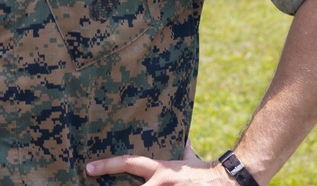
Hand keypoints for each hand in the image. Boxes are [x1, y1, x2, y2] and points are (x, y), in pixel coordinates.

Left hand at [86, 149, 232, 184]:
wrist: (227, 181)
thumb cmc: (205, 171)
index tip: (89, 168)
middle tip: (92, 185)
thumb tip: (183, 136)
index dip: (107, 165)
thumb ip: (183, 148)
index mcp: (161, 170)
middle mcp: (160, 184)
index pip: (129, 163)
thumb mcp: (190, 157)